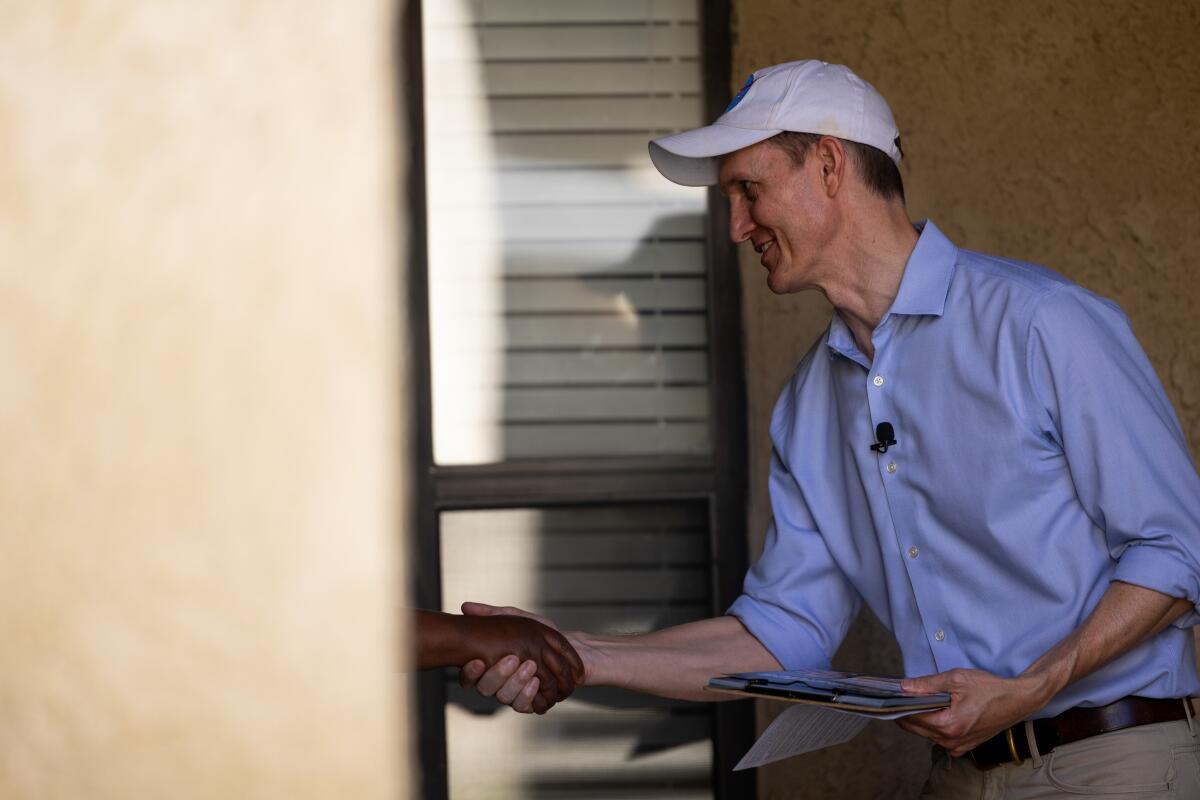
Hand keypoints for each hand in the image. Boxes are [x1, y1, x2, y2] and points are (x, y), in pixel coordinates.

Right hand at [455, 603, 583, 713]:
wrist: (574, 649)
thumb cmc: (544, 634)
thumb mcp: (520, 619)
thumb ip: (495, 614)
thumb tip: (465, 607)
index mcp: (490, 665)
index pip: (470, 676)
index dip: (470, 673)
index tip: (476, 661)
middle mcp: (499, 684)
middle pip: (486, 689)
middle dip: (497, 675)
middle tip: (512, 659)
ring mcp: (515, 694)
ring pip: (505, 698)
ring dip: (515, 683)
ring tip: (530, 666)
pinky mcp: (533, 702)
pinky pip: (525, 707)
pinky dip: (529, 695)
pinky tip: (537, 681)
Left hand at [896, 669, 1049, 755]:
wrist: (1018, 701)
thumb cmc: (990, 688)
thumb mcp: (957, 679)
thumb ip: (927, 684)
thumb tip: (903, 687)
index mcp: (949, 725)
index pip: (912, 717)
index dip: (899, 704)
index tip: (889, 695)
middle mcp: (952, 741)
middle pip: (916, 728)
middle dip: (906, 712)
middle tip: (900, 695)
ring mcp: (958, 747)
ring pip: (926, 734)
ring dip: (919, 718)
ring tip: (918, 700)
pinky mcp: (964, 747)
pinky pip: (939, 738)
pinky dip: (933, 726)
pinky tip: (935, 711)